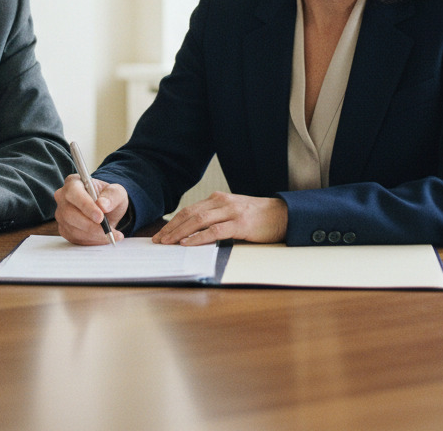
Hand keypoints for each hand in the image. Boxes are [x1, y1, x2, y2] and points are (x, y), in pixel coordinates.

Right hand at [54, 174, 126, 244]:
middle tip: (108, 230)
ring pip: (72, 228)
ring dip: (93, 235)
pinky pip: (74, 238)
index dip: (86, 206)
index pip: (74, 193)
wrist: (106, 211)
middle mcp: (63, 197)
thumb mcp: (117, 193)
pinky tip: (102, 237)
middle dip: (91, 225)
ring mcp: (61, 214)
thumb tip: (102, 205)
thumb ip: (112, 196)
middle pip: (70, 213)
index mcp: (73, 183)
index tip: (100, 217)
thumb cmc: (108, 198)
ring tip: (111, 234)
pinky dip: (90, 241)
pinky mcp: (64, 229)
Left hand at [152, 192, 287, 245]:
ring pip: (198, 220)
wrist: (283, 214)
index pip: (189, 210)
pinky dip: (198, 237)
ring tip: (168, 242)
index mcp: (218, 199)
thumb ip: (216, 218)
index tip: (161, 233)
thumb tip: (193, 233)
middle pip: (189, 214)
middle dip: (171, 227)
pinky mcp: (240, 224)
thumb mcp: (233, 212)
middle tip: (158, 240)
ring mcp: (231, 212)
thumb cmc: (258, 217)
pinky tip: (187, 244)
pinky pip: (214, 231)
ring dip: (180, 232)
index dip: (173, 222)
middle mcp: (222, 202)